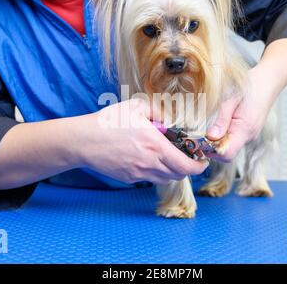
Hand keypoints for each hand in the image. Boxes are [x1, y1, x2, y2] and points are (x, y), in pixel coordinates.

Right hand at [78, 99, 208, 184]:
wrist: (83, 141)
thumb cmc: (109, 121)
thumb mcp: (136, 106)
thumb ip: (158, 110)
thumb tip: (172, 117)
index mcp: (155, 146)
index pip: (186, 166)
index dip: (199, 166)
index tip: (202, 160)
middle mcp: (149, 163)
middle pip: (178, 175)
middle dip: (187, 167)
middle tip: (187, 156)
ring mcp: (139, 173)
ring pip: (165, 179)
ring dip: (172, 170)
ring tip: (168, 157)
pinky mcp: (129, 178)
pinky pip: (149, 178)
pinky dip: (155, 171)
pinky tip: (148, 158)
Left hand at [206, 66, 274, 160]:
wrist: (268, 80)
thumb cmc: (251, 86)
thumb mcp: (231, 99)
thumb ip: (221, 119)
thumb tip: (210, 136)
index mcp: (245, 130)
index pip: (227, 153)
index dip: (211, 150)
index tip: (201, 139)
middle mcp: (249, 136)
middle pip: (226, 152)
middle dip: (212, 146)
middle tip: (201, 131)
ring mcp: (249, 134)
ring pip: (229, 146)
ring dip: (217, 140)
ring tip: (211, 124)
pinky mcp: (247, 131)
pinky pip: (233, 138)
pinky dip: (223, 134)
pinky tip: (219, 122)